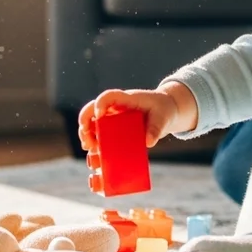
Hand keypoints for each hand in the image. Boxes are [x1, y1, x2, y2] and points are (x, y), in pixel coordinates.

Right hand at [77, 82, 197, 149]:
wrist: (165, 111)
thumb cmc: (162, 109)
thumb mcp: (163, 117)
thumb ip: (156, 128)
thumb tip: (148, 142)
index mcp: (125, 99)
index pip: (108, 96)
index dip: (100, 104)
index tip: (99, 116)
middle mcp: (114, 108)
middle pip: (92, 110)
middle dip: (85, 123)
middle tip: (88, 139)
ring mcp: (112, 119)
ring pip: (92, 124)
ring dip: (87, 136)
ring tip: (89, 148)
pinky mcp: (114, 130)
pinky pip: (99, 135)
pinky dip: (94, 145)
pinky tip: (94, 155)